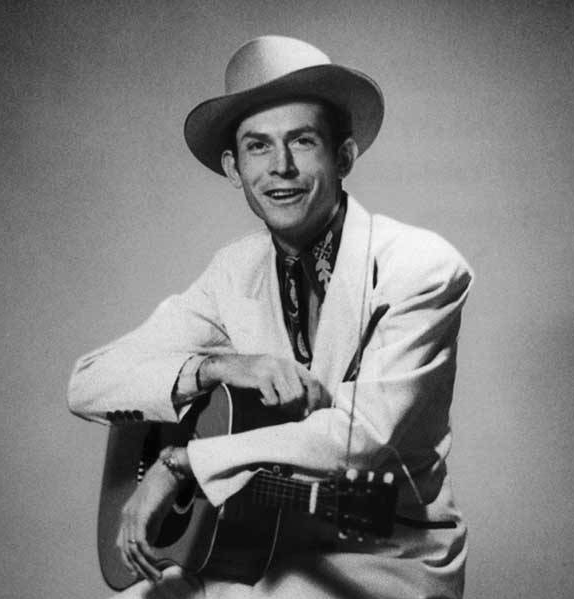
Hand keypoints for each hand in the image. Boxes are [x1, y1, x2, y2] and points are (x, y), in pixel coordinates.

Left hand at [116, 457, 181, 581]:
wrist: (170, 470)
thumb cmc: (165, 487)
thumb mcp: (155, 511)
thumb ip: (150, 527)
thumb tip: (148, 546)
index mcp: (127, 515)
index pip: (122, 544)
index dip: (128, 561)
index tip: (138, 572)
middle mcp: (126, 516)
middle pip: (126, 551)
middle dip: (138, 568)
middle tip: (151, 578)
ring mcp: (131, 516)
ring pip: (133, 549)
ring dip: (145, 565)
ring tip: (156, 574)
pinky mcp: (140, 515)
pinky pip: (140, 542)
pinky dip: (147, 554)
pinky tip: (155, 559)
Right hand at [200, 354, 327, 415]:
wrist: (228, 366)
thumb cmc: (254, 374)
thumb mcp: (276, 373)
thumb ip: (291, 384)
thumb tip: (307, 408)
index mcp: (291, 362)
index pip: (313, 381)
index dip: (315, 398)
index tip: (311, 412)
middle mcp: (284, 364)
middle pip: (300, 394)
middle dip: (295, 409)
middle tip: (287, 413)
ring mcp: (273, 370)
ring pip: (289, 399)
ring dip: (281, 407)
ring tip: (272, 402)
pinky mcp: (262, 378)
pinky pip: (273, 401)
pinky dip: (268, 404)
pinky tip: (260, 397)